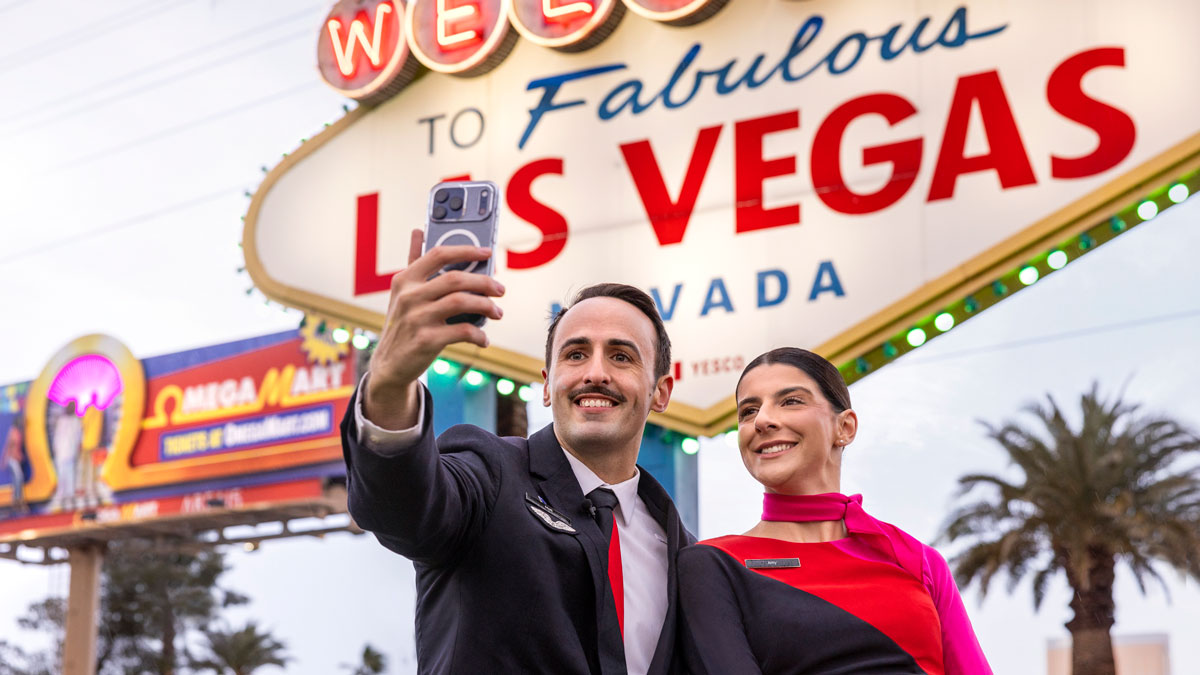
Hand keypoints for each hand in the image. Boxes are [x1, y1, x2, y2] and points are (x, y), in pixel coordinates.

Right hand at [363, 229, 504, 428]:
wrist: (389, 365)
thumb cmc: (403, 324)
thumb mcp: (402, 293)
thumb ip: (414, 262)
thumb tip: (418, 230)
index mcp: (405, 280)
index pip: (439, 254)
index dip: (467, 250)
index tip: (488, 252)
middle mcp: (408, 296)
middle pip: (456, 279)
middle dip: (485, 282)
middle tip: (500, 289)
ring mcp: (416, 318)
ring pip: (462, 302)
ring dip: (487, 306)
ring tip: (497, 312)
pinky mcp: (426, 340)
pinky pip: (463, 331)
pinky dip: (479, 334)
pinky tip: (483, 338)